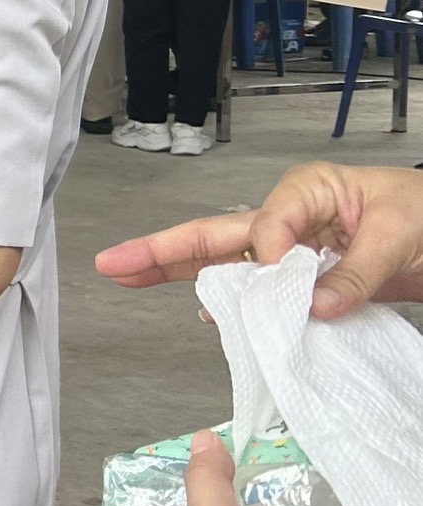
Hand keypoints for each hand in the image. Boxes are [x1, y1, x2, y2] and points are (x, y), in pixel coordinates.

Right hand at [95, 161, 422, 316]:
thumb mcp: (402, 233)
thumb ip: (356, 270)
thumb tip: (313, 306)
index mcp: (310, 191)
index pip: (267, 225)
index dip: (270, 257)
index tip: (291, 281)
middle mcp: (293, 217)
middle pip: (218, 235)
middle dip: (163, 250)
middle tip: (112, 265)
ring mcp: (296, 248)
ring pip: (228, 262)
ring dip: (180, 273)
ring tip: (127, 278)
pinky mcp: (308, 278)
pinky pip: (261, 290)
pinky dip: (232, 303)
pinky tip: (206, 314)